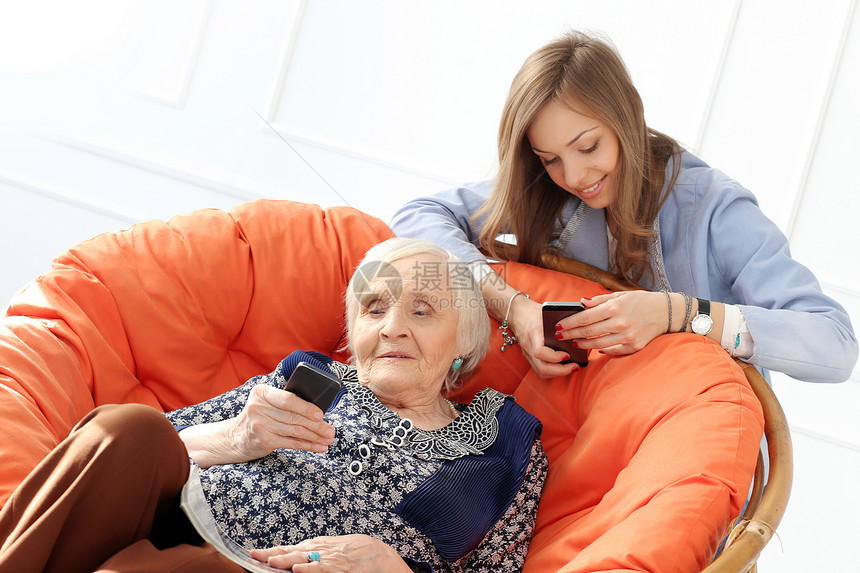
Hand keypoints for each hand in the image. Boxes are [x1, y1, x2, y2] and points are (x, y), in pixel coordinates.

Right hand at [227, 384, 335, 459]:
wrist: (236, 436)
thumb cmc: (260, 416)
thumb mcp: (268, 403)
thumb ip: (286, 402)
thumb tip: (319, 411)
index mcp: (262, 392)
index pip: (288, 399)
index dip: (307, 407)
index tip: (321, 414)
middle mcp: (258, 407)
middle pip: (294, 417)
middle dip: (317, 425)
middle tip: (331, 431)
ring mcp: (259, 425)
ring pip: (295, 431)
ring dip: (315, 437)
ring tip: (328, 439)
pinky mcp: (263, 440)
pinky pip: (291, 443)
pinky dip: (308, 446)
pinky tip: (319, 447)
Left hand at [250, 534, 411, 571]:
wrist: (387, 558)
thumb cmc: (365, 554)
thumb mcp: (339, 548)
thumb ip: (321, 551)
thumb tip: (301, 557)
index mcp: (321, 546)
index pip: (292, 547)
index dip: (274, 550)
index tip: (255, 553)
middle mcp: (324, 550)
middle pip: (294, 550)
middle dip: (272, 554)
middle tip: (253, 555)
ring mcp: (332, 559)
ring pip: (305, 557)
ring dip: (286, 559)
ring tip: (269, 561)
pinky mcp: (342, 568)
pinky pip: (324, 569)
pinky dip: (311, 568)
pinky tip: (298, 569)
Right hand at [509, 295, 580, 378]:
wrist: (516, 312)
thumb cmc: (534, 312)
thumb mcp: (548, 313)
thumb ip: (561, 324)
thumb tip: (579, 333)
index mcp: (533, 333)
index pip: (540, 352)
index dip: (555, 357)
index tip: (568, 355)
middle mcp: (528, 345)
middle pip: (541, 367)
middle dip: (560, 371)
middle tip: (574, 366)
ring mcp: (526, 352)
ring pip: (540, 371)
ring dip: (557, 373)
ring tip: (570, 368)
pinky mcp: (528, 356)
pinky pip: (538, 369)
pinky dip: (551, 372)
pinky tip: (560, 367)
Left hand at [556, 291, 666, 354]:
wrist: (666, 312)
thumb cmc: (641, 301)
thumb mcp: (620, 295)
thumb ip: (599, 301)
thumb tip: (580, 303)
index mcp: (615, 308)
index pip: (585, 318)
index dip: (569, 323)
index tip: (558, 326)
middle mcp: (620, 323)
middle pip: (588, 332)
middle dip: (571, 334)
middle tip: (559, 336)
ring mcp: (628, 337)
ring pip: (598, 345)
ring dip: (583, 344)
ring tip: (574, 342)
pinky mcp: (634, 346)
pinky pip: (613, 351)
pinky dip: (602, 350)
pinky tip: (595, 348)